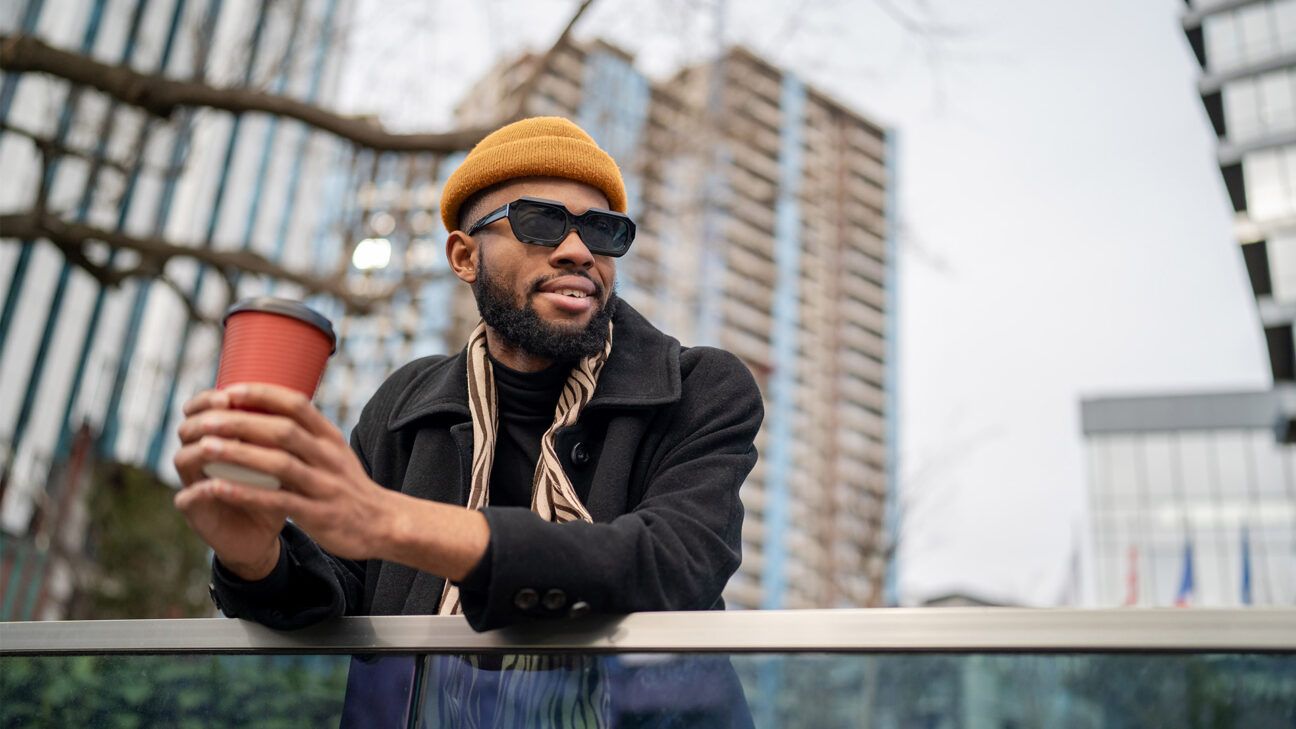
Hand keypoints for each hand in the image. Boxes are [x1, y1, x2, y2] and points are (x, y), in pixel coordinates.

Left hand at [173, 383, 396, 561]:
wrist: (384, 523)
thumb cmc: (350, 487)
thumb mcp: (336, 453)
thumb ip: (306, 435)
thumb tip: (266, 412)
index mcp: (331, 438)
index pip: (297, 404)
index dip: (262, 394)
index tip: (228, 391)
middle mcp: (329, 457)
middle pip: (283, 431)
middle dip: (241, 422)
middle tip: (205, 419)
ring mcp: (325, 486)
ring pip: (279, 464)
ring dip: (239, 454)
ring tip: (204, 448)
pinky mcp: (319, 514)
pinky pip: (279, 501)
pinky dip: (247, 493)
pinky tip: (219, 488)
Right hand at [174, 389, 284, 578]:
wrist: (264, 534)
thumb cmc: (274, 489)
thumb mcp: (283, 458)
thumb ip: (284, 433)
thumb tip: (305, 398)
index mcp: (219, 439)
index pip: (202, 409)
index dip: (209, 398)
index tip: (231, 392)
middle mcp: (201, 457)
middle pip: (187, 428)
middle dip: (204, 417)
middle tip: (222, 410)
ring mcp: (193, 483)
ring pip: (183, 458)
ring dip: (200, 449)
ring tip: (216, 444)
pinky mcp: (194, 511)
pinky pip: (189, 497)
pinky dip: (202, 489)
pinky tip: (215, 484)